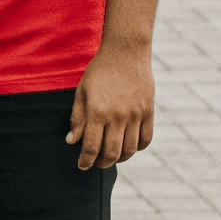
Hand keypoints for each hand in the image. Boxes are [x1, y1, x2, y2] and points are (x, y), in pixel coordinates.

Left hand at [66, 43, 154, 169]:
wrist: (125, 53)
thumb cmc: (99, 72)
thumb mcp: (82, 93)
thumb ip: (77, 119)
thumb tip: (71, 142)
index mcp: (97, 112)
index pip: (91, 146)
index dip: (85, 160)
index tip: (82, 166)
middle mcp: (117, 116)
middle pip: (112, 152)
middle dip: (102, 163)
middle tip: (96, 164)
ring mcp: (135, 115)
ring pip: (130, 149)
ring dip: (120, 159)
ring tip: (112, 157)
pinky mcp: (148, 112)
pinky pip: (146, 139)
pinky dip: (137, 148)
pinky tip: (129, 147)